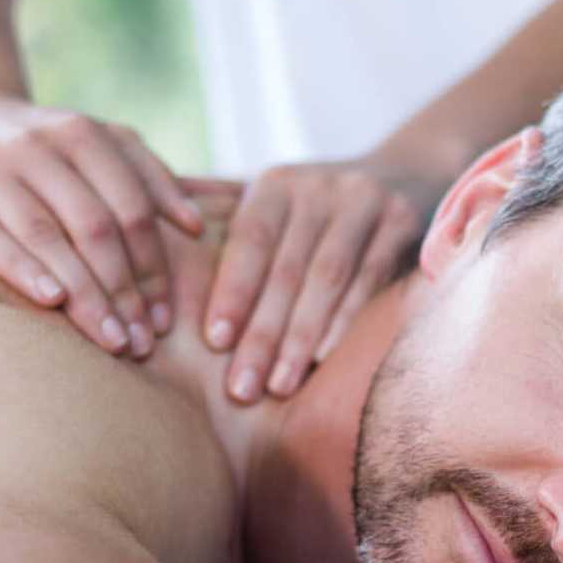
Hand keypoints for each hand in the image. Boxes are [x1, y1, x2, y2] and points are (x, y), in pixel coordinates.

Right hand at [0, 91, 206, 356]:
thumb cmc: (43, 149)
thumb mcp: (98, 145)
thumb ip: (148, 178)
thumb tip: (196, 224)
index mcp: (79, 134)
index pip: (130, 209)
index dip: (153, 267)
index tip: (163, 320)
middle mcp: (31, 144)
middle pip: (93, 226)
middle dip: (123, 291)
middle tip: (140, 344)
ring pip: (45, 236)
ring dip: (84, 294)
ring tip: (110, 340)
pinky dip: (20, 268)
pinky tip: (51, 301)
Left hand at [200, 159, 431, 402]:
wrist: (408, 174)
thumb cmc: (319, 208)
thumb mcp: (275, 200)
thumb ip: (219, 213)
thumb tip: (154, 225)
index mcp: (277, 184)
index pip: (249, 239)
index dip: (232, 290)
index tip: (214, 342)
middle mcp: (320, 186)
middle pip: (287, 268)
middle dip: (262, 333)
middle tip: (240, 389)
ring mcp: (365, 202)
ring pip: (327, 278)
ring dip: (301, 338)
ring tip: (278, 386)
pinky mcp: (404, 222)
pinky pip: (370, 280)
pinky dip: (345, 321)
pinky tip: (324, 360)